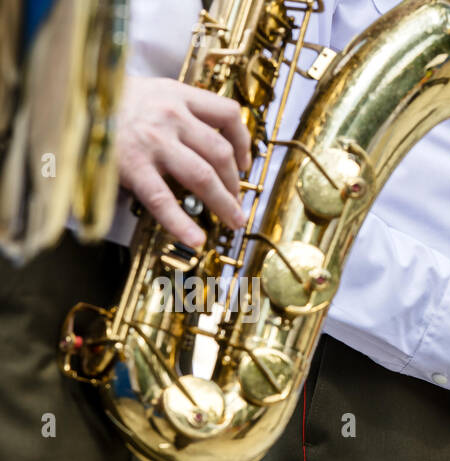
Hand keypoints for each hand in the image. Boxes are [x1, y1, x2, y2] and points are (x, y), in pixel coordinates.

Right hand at [116, 76, 252, 246]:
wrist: (64, 97)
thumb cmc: (109, 100)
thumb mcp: (149, 91)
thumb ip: (179, 110)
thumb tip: (208, 142)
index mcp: (177, 95)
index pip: (227, 114)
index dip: (244, 141)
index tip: (245, 161)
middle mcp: (170, 116)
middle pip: (220, 153)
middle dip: (235, 183)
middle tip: (238, 203)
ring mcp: (153, 141)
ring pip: (203, 176)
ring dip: (224, 203)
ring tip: (232, 221)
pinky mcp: (132, 165)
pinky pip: (163, 199)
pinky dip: (182, 222)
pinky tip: (195, 239)